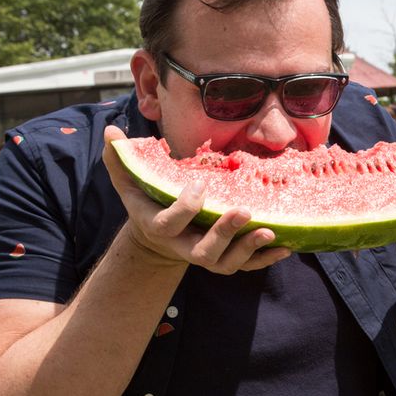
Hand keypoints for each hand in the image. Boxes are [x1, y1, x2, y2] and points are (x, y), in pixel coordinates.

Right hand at [102, 126, 290, 273]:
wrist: (157, 239)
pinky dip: (264, 259)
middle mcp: (184, 246)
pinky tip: (285, 245)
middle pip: (203, 252)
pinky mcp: (225, 258)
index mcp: (160, 227)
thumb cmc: (147, 201)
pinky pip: (247, 265)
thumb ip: (121, 159)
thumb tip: (111, 131)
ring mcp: (207, 256)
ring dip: (248, 249)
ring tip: (270, 230)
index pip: (169, 224)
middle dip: (223, 234)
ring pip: (226, 264)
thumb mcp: (130, 181)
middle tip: (243, 210)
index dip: (184, 208)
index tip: (199, 185)